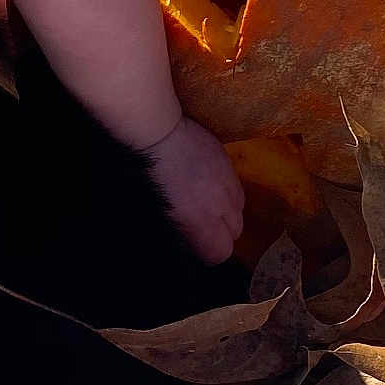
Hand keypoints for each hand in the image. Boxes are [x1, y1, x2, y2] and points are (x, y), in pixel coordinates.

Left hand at [140, 114, 244, 263]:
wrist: (154, 132)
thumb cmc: (145, 174)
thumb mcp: (157, 211)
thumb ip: (179, 229)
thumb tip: (186, 239)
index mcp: (200, 222)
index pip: (220, 253)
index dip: (208, 253)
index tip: (196, 246)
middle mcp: (221, 205)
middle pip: (235, 233)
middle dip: (220, 233)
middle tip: (199, 224)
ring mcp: (227, 182)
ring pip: (239, 210)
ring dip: (226, 212)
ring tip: (204, 203)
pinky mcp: (227, 162)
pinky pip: (236, 187)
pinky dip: (226, 192)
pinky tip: (207, 184)